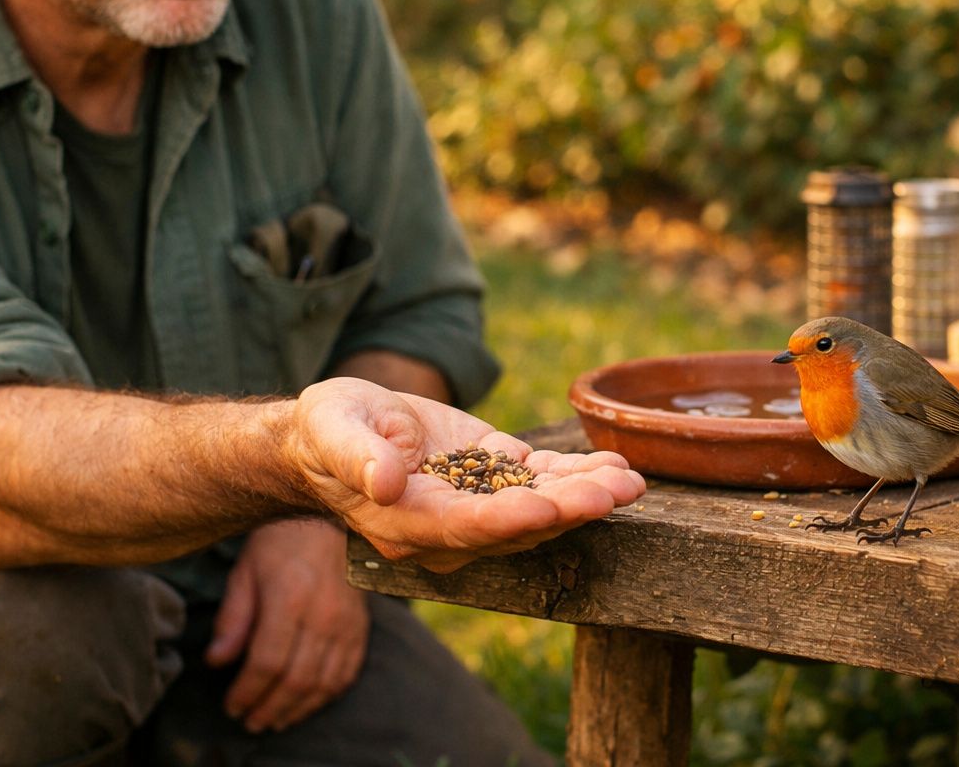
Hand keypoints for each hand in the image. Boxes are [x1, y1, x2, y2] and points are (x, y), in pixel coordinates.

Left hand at [205, 519, 369, 732]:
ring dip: (296, 709)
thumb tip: (216, 662)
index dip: (247, 691)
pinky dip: (325, 695)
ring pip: (322, 682)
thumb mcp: (245, 572)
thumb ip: (233, 618)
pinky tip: (306, 703)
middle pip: (295, 679)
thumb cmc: (280, 542)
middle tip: (249, 721)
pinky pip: (347, 672)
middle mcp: (323, 614)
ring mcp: (346, 622)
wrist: (329, 517)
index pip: (267, 662)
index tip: (231, 706)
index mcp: (289, 598)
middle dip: (268, 707)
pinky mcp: (361, 626)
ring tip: (274, 720)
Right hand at [288, 378, 645, 571]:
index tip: (549, 509)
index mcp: (407, 522)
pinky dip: (578, 477)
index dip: (508, 520)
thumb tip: (385, 483)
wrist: (337, 431)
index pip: (465, 528)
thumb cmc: (328, 430)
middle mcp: (448, 527)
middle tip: (615, 492)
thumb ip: (358, 456)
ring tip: (630, 480)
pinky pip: (541, 484)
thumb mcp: (333, 429)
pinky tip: (615, 467)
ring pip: (538, 509)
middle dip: (568, 510)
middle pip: (516, 527)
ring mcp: (475, 504)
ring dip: (586, 496)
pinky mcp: (492, 477)